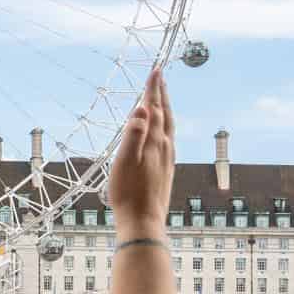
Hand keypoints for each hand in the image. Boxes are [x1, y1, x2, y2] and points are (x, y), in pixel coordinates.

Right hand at [107, 63, 174, 235]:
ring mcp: (167, 159)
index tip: (155, 70)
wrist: (144, 223)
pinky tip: (162, 133)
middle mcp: (165, 148)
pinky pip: (168, 139)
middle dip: (162, 94)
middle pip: (165, 114)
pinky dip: (165, 126)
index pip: (154, 108)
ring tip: (161, 99)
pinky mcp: (166, 170)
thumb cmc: (129, 194)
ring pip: (168, 127)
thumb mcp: (125, 162)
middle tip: (160, 76)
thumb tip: (142, 110)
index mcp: (154, 142)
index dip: (153, 89)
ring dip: (165, 109)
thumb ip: (133, 135)